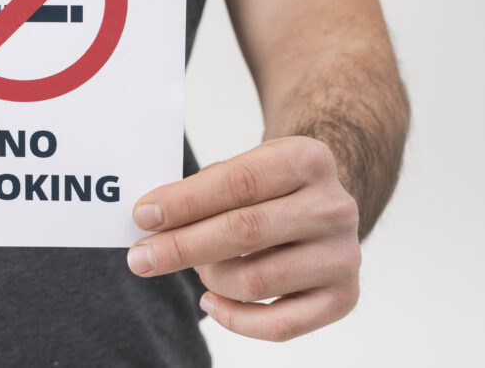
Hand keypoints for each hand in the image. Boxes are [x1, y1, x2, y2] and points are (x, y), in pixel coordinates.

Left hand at [127, 136, 361, 341]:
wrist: (321, 202)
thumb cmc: (269, 186)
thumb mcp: (244, 165)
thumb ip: (202, 188)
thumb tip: (151, 219)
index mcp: (307, 159)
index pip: (238, 182)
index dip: (185, 202)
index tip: (143, 216)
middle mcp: (334, 207)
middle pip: (245, 232)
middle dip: (182, 246)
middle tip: (140, 256)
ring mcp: (343, 255)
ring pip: (255, 282)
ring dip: (209, 277)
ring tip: (195, 266)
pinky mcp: (344, 297)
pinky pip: (280, 325)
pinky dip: (235, 319)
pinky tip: (210, 301)